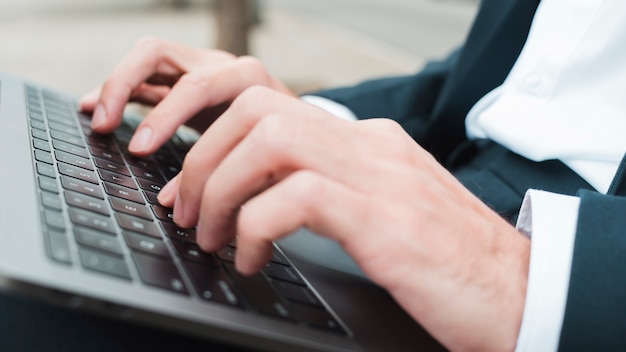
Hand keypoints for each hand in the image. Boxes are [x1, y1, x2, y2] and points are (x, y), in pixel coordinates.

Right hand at [79, 36, 294, 155]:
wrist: (301, 126)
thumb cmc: (286, 146)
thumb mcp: (263, 161)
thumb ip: (221, 176)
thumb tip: (172, 202)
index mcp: (246, 81)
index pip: (196, 86)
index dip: (163, 118)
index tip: (140, 151)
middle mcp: (220, 65)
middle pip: (159, 54)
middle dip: (125, 88)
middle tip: (106, 126)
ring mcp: (201, 68)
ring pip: (147, 58)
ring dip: (116, 85)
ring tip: (95, 115)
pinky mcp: (187, 80)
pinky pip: (145, 77)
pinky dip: (120, 91)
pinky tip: (97, 109)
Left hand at [158, 86, 529, 350]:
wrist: (522, 293)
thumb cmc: (449, 262)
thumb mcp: (387, 211)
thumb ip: (336, 191)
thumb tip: (269, 198)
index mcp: (368, 144)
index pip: (273, 110)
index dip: (216, 145)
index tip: (194, 190)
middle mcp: (371, 147)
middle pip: (257, 112)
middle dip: (205, 159)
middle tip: (189, 210)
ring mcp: (380, 177)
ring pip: (267, 141)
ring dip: (219, 190)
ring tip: (212, 237)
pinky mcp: (385, 218)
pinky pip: (294, 198)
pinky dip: (254, 228)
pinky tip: (252, 259)